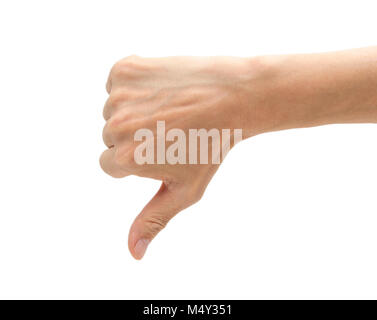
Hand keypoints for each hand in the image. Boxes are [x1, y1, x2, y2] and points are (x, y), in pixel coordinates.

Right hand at [100, 56, 258, 258]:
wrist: (234, 98)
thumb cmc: (211, 147)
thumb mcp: (184, 191)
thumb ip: (154, 220)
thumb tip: (133, 253)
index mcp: (126, 159)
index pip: (109, 164)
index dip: (137, 158)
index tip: (162, 148)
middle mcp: (117, 127)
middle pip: (110, 137)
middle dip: (134, 135)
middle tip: (170, 128)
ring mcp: (120, 95)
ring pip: (114, 109)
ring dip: (135, 109)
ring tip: (169, 108)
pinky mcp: (126, 68)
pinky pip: (117, 82)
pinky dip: (134, 85)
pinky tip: (162, 89)